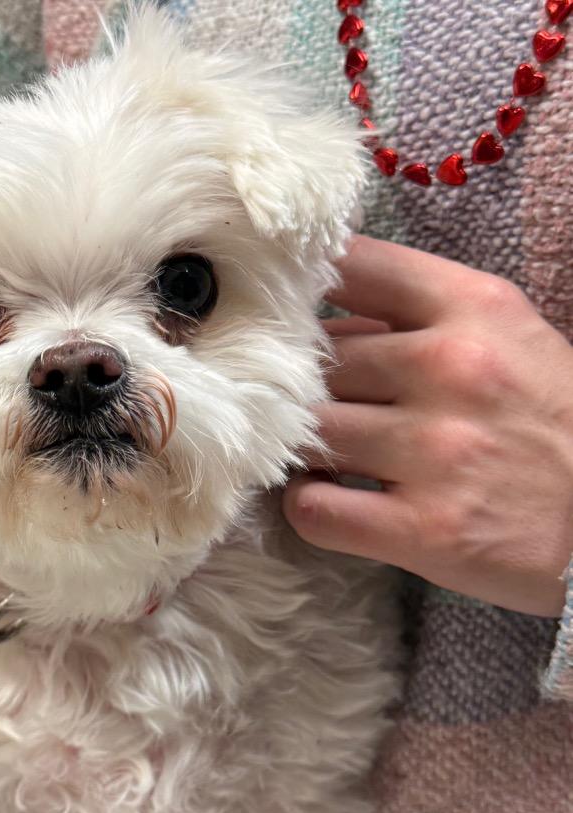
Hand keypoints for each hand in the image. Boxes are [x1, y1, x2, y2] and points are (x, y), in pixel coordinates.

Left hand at [283, 235, 572, 617]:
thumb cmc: (550, 421)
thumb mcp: (506, 338)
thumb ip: (418, 316)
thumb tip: (319, 318)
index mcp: (473, 308)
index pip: (352, 266)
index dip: (301, 292)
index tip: (285, 318)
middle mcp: (451, 369)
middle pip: (315, 363)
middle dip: (301, 389)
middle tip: (312, 409)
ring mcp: (436, 451)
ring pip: (307, 432)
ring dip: (299, 448)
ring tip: (323, 455)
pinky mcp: (425, 529)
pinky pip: (313, 508)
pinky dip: (307, 506)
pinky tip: (332, 500)